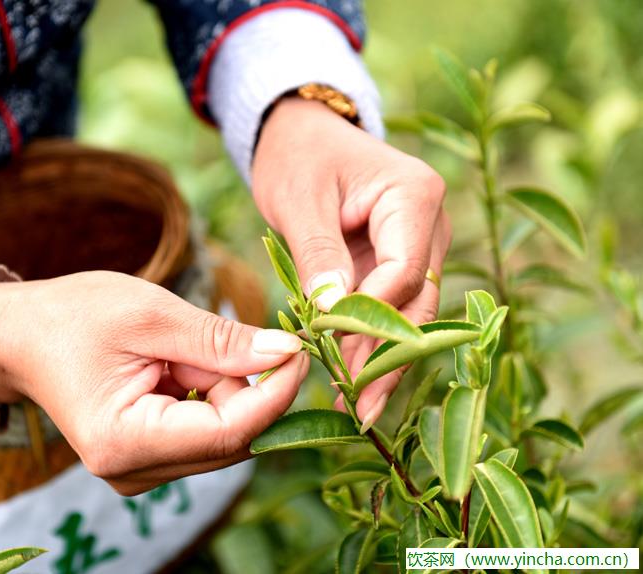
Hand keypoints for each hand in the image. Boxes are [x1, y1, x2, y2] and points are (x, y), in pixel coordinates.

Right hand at [0, 271, 307, 494]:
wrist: (21, 337)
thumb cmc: (75, 316)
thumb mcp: (152, 315)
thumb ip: (222, 341)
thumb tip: (288, 354)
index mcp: (124, 442)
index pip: (231, 433)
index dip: (276, 393)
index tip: (300, 349)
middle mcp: (133, 472)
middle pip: (232, 438)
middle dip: (247, 386)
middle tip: (232, 335)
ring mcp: (140, 472)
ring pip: (223, 435)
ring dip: (224, 388)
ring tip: (180, 350)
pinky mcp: (147, 461)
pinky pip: (205, 432)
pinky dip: (209, 396)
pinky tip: (176, 368)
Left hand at [253, 97, 451, 427]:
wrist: (301, 135)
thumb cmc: (298, 157)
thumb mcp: (299, 201)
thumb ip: (319, 254)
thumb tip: (333, 315)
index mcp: (415, 195)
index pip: (403, 271)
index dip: (371, 318)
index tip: (333, 351)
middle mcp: (432, 223)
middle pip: (417, 301)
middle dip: (386, 354)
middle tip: (357, 405)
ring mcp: (421, 245)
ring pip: (411, 314)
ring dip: (383, 359)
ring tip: (356, 407)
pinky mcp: (401, 262)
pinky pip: (394, 309)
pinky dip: (373, 343)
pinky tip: (354, 381)